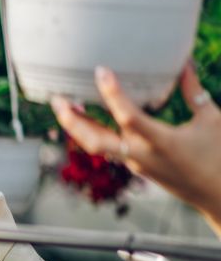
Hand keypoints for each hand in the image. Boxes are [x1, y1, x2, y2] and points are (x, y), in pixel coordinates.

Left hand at [51, 64, 220, 235]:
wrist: (220, 197)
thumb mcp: (212, 119)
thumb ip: (194, 91)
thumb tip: (185, 62)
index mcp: (161, 142)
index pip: (128, 117)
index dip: (112, 94)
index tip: (101, 71)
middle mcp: (141, 156)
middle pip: (95, 141)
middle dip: (73, 120)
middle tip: (57, 99)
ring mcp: (135, 164)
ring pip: (98, 147)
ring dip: (78, 127)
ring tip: (65, 106)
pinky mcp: (136, 168)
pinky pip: (109, 149)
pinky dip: (94, 133)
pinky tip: (87, 118)